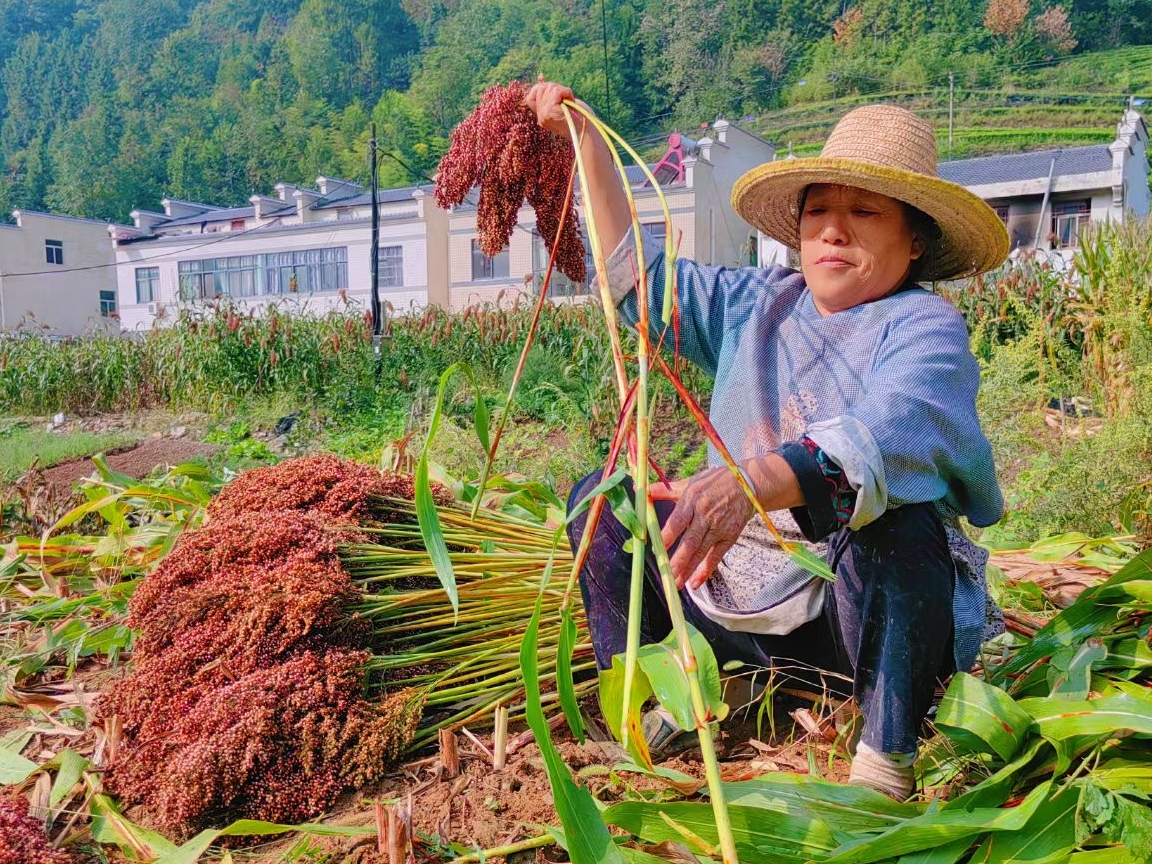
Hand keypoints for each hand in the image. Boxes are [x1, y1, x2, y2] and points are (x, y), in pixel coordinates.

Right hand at [524, 77, 591, 139]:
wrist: (588, 135)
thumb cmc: (581, 120)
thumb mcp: (563, 107)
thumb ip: (552, 97)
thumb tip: (541, 78)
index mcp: (542, 117)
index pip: (530, 97)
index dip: (541, 90)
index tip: (556, 93)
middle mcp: (541, 117)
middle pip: (540, 88)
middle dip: (556, 88)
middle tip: (567, 98)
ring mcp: (544, 114)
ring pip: (549, 87)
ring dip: (563, 91)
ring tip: (570, 103)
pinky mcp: (549, 111)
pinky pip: (556, 91)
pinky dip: (567, 92)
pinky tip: (571, 102)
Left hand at [650, 467, 754, 590]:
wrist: (747, 485)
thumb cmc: (714, 483)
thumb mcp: (690, 483)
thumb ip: (665, 490)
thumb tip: (643, 491)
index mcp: (692, 500)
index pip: (678, 521)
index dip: (667, 535)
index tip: (656, 549)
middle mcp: (705, 515)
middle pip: (690, 541)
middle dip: (678, 559)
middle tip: (666, 574)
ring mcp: (718, 527)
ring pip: (701, 551)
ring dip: (688, 569)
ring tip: (677, 583)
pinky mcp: (729, 536)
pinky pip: (716, 556)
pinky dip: (706, 570)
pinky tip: (695, 582)